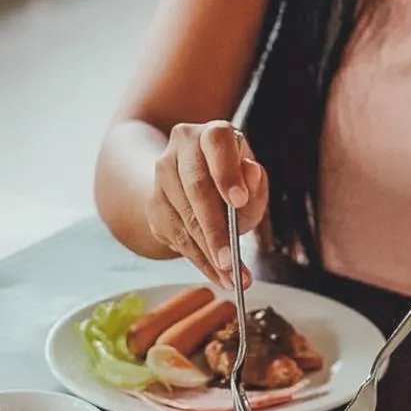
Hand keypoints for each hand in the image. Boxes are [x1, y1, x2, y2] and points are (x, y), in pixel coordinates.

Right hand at [146, 120, 268, 288]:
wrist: (190, 187)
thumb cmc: (231, 184)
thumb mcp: (251, 183)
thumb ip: (256, 183)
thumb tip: (251, 172)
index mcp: (212, 134)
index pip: (217, 143)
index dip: (227, 173)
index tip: (239, 201)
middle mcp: (182, 147)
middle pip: (197, 188)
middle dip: (215, 229)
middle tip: (231, 259)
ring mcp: (162, 175)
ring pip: (185, 218)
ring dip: (209, 253)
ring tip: (231, 277)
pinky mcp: (154, 205)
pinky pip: (177, 238)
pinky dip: (200, 261)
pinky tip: (218, 276)